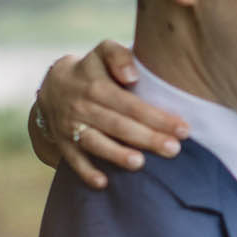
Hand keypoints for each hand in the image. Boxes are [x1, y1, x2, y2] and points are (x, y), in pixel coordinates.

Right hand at [30, 41, 188, 188]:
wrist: (54, 86)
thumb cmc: (93, 70)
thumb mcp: (102, 52)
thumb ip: (118, 56)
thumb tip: (132, 76)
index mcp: (97, 85)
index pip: (131, 104)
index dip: (156, 117)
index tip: (183, 129)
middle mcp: (83, 106)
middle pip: (118, 125)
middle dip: (146, 138)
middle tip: (173, 150)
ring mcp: (71, 126)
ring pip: (95, 142)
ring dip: (116, 154)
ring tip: (139, 163)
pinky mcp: (63, 143)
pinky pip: (73, 160)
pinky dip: (86, 172)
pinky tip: (103, 184)